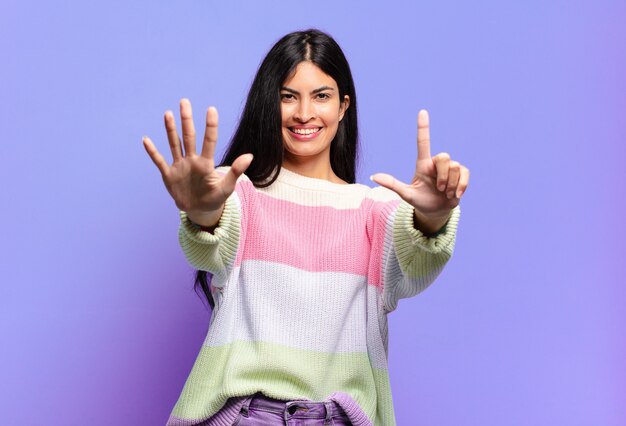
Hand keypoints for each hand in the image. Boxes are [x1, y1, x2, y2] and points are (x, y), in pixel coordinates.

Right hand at [142, 99, 252, 225]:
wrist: (199, 210)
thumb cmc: (214, 198)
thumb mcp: (227, 188)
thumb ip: (235, 171)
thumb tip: (249, 156)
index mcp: (206, 163)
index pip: (209, 140)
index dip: (210, 126)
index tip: (211, 109)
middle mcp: (192, 160)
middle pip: (189, 137)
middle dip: (187, 120)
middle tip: (185, 101)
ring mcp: (180, 166)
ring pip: (175, 144)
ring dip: (171, 130)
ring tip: (168, 113)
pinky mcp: (169, 175)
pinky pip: (159, 161)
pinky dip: (153, 152)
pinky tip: (146, 140)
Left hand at [371, 109, 468, 232]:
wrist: (435, 212)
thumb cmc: (420, 201)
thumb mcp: (406, 194)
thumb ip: (392, 184)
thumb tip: (373, 176)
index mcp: (423, 164)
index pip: (423, 142)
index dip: (423, 127)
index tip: (422, 112)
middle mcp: (436, 163)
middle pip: (444, 156)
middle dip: (442, 176)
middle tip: (439, 189)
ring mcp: (450, 169)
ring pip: (455, 167)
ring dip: (450, 184)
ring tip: (445, 193)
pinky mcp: (461, 175)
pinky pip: (465, 173)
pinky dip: (462, 185)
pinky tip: (456, 194)